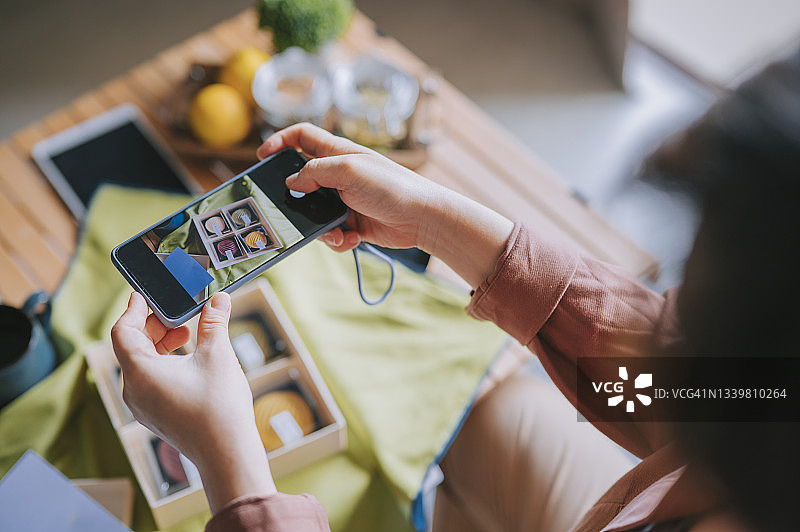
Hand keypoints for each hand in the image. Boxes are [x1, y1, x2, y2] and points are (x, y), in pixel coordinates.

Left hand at [111, 292, 275, 512]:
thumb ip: (214, 323)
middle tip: (174, 312)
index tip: (144, 295)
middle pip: (131, 347)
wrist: (227, 453)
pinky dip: (164, 363)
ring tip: (186, 334)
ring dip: (160, 344)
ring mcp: (144, 406)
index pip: (122, 331)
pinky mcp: (156, 415)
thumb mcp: (217, 355)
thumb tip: (219, 300)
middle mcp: (134, 391)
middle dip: (152, 326)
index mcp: (140, 372)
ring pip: (141, 365)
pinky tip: (189, 360)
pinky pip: (150, 381)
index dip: (133, 310)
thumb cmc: (219, 408)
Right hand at [257, 122, 444, 252]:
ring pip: (313, 213)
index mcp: (337, 153)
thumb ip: (314, 172)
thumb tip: (292, 184)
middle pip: (301, 180)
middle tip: (286, 210)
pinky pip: (331, 233)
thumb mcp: (348, 171)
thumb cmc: (392, 186)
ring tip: (337, 233)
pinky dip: (338, 239)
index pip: (302, 137)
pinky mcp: (352, 223)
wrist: (422, 218)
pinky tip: (352, 240)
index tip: (263, 156)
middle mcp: (339, 174)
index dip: (280, 141)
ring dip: (320, 226)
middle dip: (294, 198)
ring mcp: (345, 199)